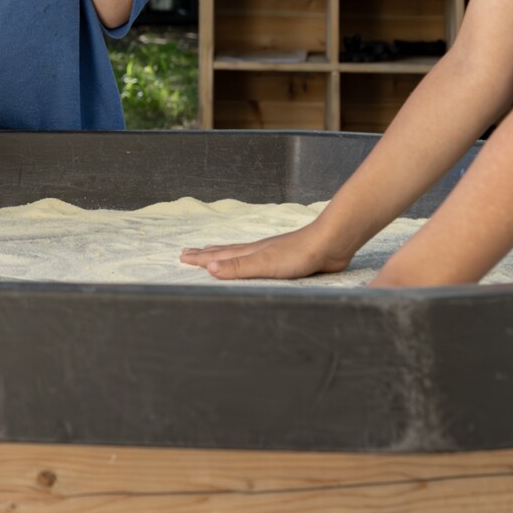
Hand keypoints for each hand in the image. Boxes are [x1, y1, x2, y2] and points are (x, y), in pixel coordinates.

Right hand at [179, 221, 352, 280]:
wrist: (330, 244)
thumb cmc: (298, 254)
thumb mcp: (264, 263)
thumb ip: (238, 267)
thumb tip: (208, 268)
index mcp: (250, 253)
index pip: (219, 256)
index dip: (200, 258)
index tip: (182, 256)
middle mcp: (257, 251)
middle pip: (226, 252)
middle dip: (206, 254)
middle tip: (189, 252)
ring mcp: (272, 255)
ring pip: (241, 255)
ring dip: (225, 256)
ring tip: (215, 254)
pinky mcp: (287, 262)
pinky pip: (258, 264)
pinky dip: (246, 263)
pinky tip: (253, 264)